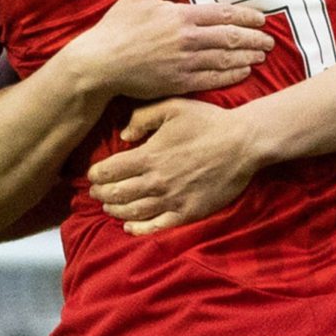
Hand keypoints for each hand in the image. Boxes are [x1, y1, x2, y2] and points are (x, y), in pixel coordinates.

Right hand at [69, 0, 272, 99]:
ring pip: (226, 59)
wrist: (100, 64)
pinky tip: (244, 73)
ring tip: (262, 56)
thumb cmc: (117, 27)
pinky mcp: (180, 83)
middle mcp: (188, 39)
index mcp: (181, 15)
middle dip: (255, 39)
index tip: (262, 19)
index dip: (248, 16)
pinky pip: (213, 80)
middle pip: (231, 38)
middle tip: (270, 41)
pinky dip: (232, 76)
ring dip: (248, 57)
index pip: (224, 14)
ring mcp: (185, 63)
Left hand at [87, 98, 262, 232]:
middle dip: (101, 194)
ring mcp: (172, 199)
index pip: (109, 171)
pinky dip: (138, 228)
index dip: (96, 175)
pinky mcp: (187, 213)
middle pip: (117, 194)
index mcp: (149, 155)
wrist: (243, 143)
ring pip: (132, 211)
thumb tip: (123, 135)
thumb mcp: (173, 107)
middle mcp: (156, 181)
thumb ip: (142, 117)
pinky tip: (129, 226)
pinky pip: (156, 226)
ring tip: (108, 207)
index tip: (92, 175)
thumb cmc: (208, 122)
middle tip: (96, 193)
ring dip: (115, 210)